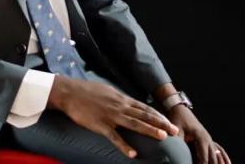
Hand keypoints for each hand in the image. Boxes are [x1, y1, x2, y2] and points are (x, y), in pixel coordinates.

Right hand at [47, 76, 179, 157]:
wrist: (70, 92)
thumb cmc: (87, 91)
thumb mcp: (107, 91)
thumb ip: (119, 99)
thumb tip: (128, 104)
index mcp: (122, 99)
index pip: (144, 108)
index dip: (158, 115)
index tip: (169, 121)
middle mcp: (120, 106)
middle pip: (144, 115)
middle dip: (160, 123)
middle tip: (174, 131)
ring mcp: (111, 116)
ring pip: (134, 124)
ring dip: (149, 130)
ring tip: (162, 137)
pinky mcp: (101, 125)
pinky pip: (114, 137)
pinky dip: (124, 145)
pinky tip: (133, 153)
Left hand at [166, 105, 230, 163]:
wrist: (181, 110)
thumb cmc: (178, 120)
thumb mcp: (177, 131)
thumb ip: (178, 143)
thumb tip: (175, 154)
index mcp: (201, 138)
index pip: (204, 159)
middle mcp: (208, 139)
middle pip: (213, 159)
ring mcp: (210, 139)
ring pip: (218, 155)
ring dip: (219, 162)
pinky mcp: (209, 140)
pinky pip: (220, 150)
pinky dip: (224, 157)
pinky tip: (228, 163)